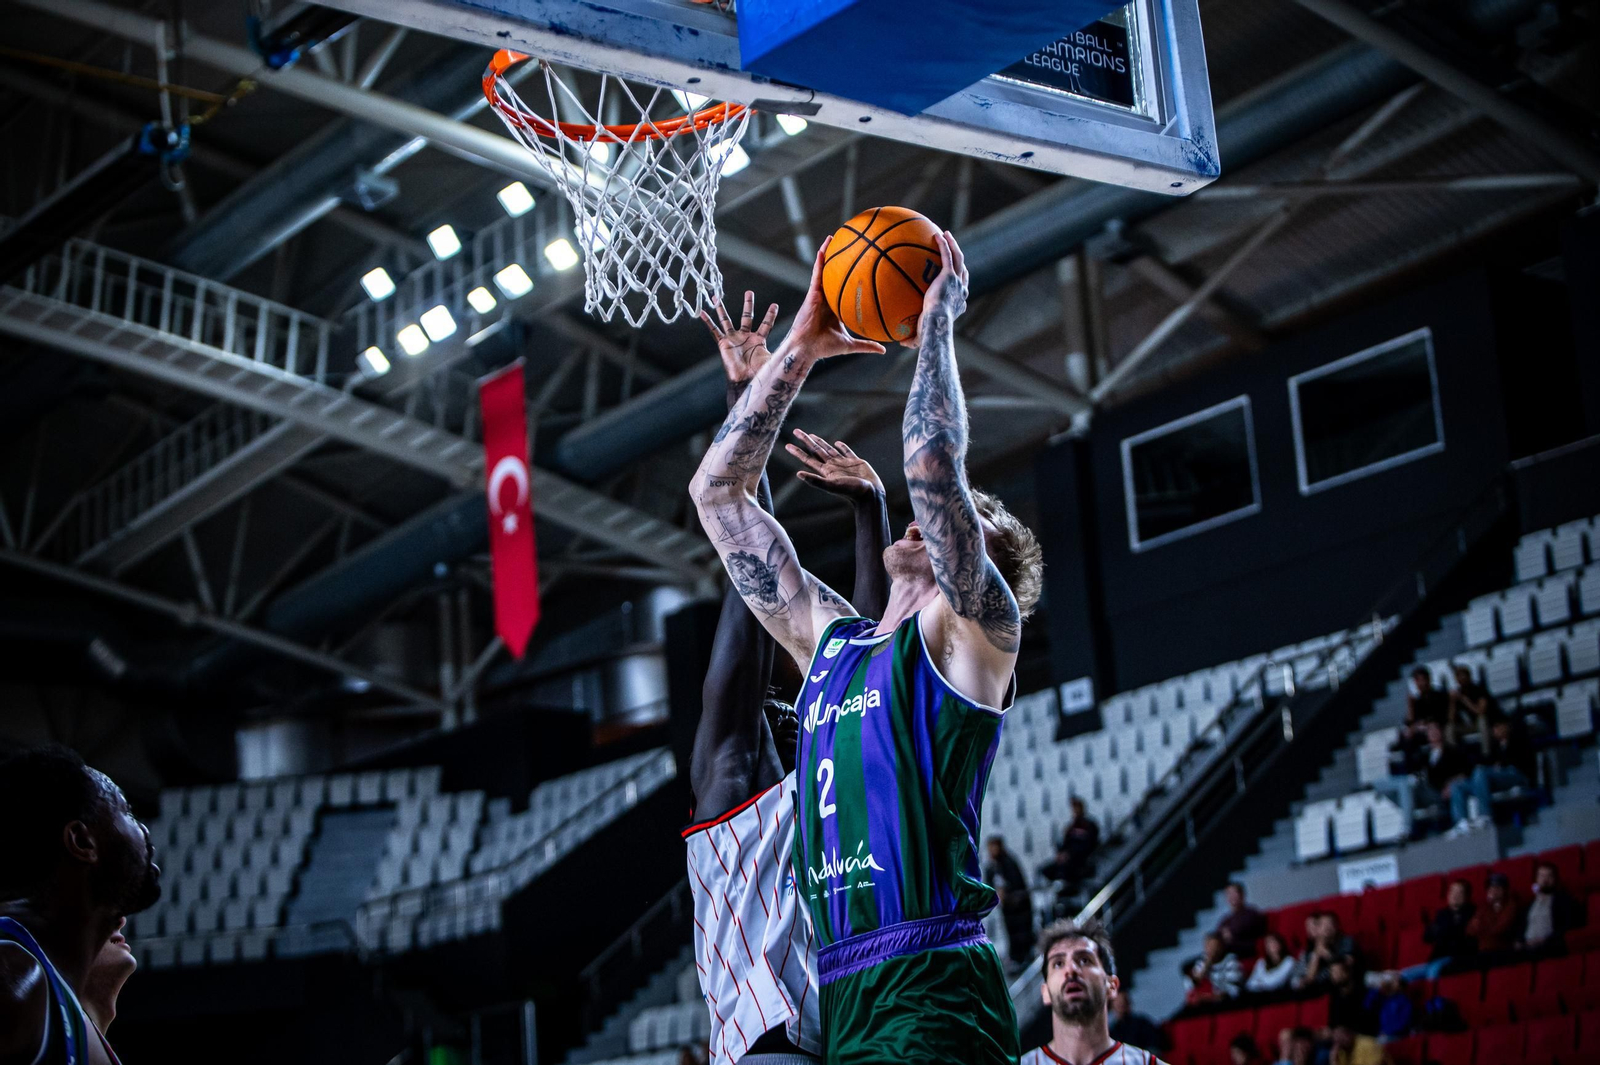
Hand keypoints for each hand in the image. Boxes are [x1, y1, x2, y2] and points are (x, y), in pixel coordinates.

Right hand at [700, 290, 779, 385]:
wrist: (745, 382)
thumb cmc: (760, 374)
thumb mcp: (774, 359)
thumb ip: (783, 352)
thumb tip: (799, 349)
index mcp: (758, 340)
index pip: (766, 324)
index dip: (770, 315)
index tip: (774, 305)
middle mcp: (745, 337)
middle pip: (747, 317)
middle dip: (748, 305)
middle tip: (749, 292)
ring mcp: (733, 339)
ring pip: (727, 320)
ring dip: (722, 309)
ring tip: (716, 297)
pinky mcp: (723, 343)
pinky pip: (714, 331)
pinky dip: (708, 322)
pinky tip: (702, 313)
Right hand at [786, 236, 887, 361]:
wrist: (808, 348)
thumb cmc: (825, 347)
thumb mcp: (850, 344)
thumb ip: (866, 344)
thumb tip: (884, 350)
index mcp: (835, 307)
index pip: (844, 288)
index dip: (850, 276)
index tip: (860, 265)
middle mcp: (827, 298)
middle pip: (833, 274)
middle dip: (838, 259)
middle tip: (847, 243)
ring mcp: (818, 294)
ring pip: (823, 270)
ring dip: (827, 254)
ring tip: (833, 238)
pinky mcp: (811, 294)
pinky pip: (816, 275)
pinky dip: (819, 262)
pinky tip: (822, 250)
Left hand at [786, 429, 883, 500]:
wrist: (870, 495)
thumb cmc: (851, 492)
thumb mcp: (832, 486)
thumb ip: (815, 480)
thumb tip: (798, 474)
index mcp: (826, 471)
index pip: (808, 459)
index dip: (797, 452)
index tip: (787, 445)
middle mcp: (833, 466)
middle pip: (816, 450)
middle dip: (806, 441)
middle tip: (796, 431)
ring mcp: (844, 464)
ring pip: (829, 450)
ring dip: (820, 442)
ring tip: (812, 435)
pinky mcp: (856, 462)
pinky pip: (847, 452)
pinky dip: (842, 447)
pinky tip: (838, 443)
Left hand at [908, 229, 967, 346]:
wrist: (935, 324)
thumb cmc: (929, 334)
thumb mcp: (920, 337)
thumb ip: (912, 338)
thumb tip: (900, 343)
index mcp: (958, 304)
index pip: (961, 291)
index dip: (959, 283)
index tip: (952, 277)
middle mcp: (961, 291)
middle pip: (963, 271)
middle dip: (959, 260)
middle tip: (952, 252)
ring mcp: (957, 281)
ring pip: (959, 258)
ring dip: (954, 245)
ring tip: (946, 235)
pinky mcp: (949, 275)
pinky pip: (948, 255)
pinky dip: (945, 244)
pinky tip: (939, 234)